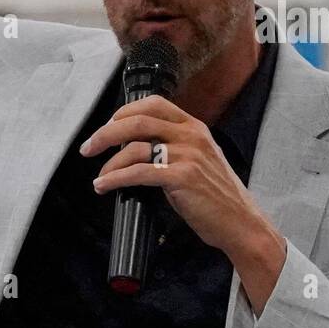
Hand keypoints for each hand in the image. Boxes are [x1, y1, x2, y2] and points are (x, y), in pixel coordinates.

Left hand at [79, 94, 265, 254]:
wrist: (240, 222)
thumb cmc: (215, 195)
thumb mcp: (197, 160)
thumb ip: (172, 146)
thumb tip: (132, 146)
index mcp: (194, 127)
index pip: (154, 104)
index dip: (124, 112)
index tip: (106, 126)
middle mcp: (191, 136)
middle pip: (137, 122)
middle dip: (105, 134)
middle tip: (88, 148)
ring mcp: (188, 155)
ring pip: (135, 148)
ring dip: (109, 163)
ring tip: (100, 177)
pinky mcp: (182, 177)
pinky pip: (138, 172)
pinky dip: (115, 178)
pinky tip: (105, 185)